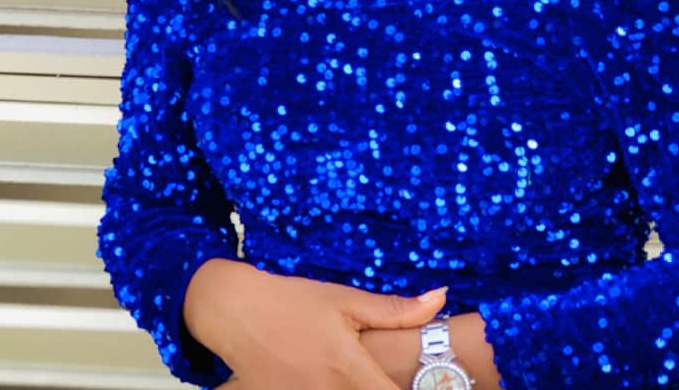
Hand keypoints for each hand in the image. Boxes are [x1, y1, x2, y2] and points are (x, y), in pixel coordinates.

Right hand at [183, 258, 446, 388]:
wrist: (237, 312)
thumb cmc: (295, 301)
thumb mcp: (345, 300)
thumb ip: (395, 309)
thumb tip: (441, 298)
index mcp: (349, 370)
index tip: (436, 385)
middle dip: (388, 389)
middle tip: (402, 378)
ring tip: (363, 376)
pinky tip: (335, 380)